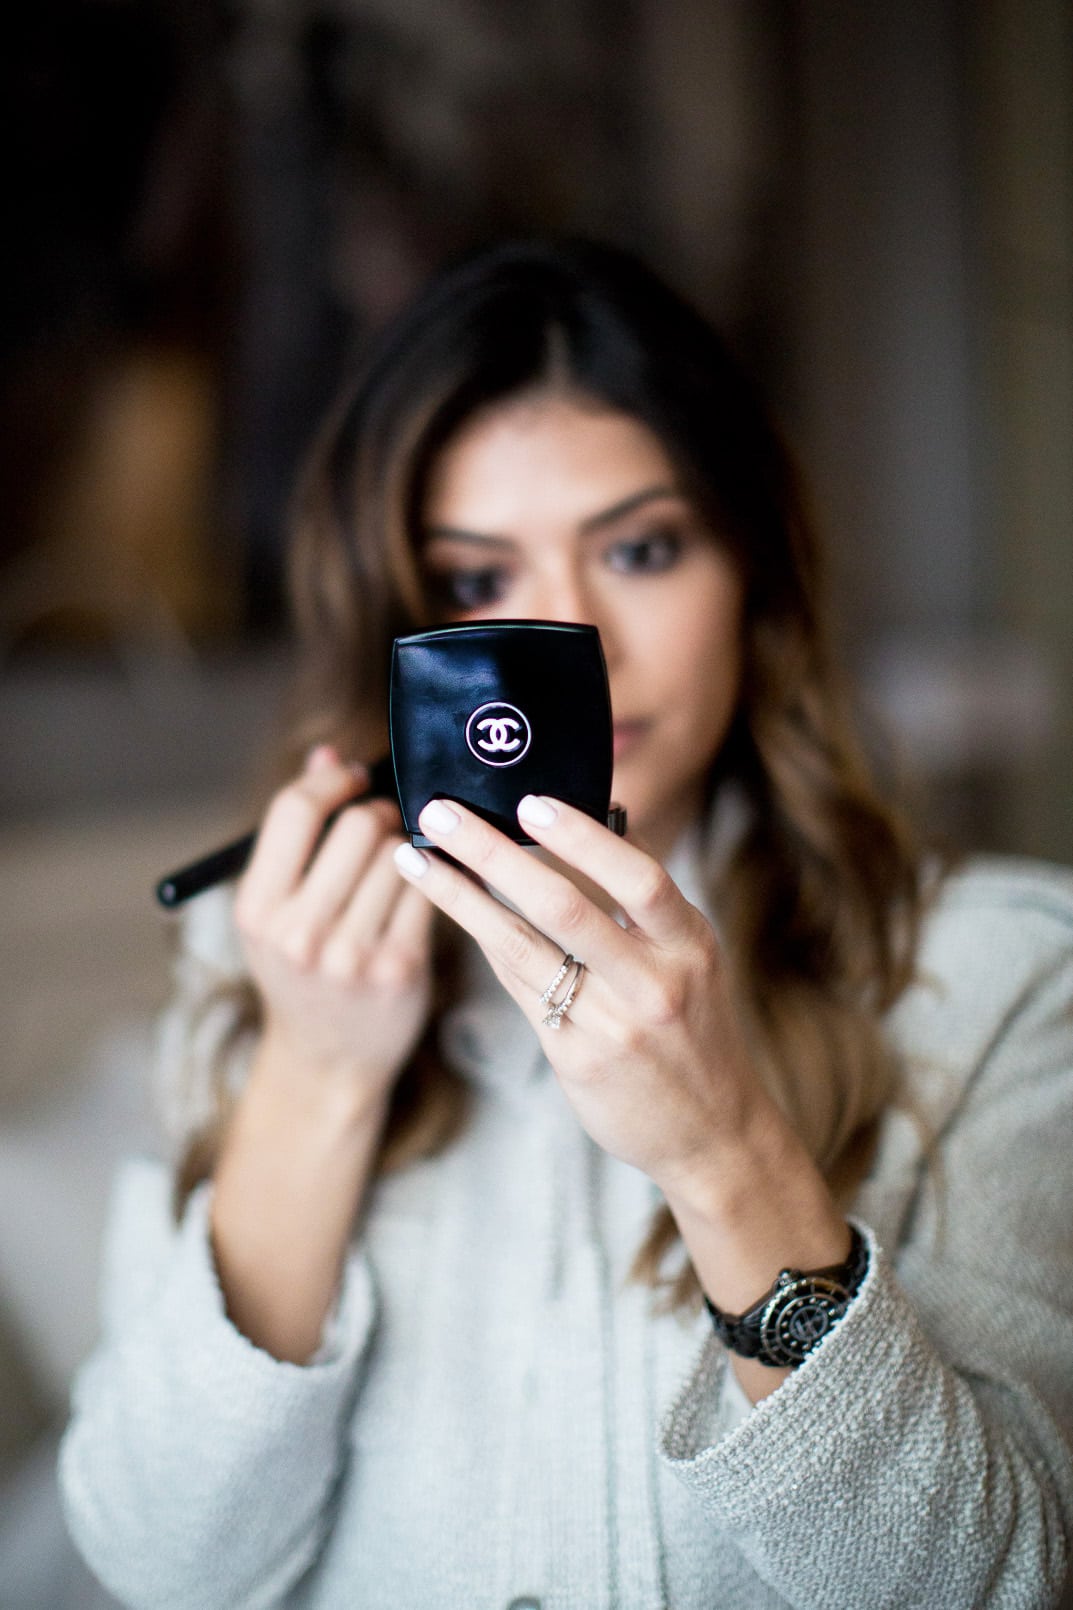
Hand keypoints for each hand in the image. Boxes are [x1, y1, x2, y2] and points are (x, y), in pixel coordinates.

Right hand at [233, 745, 434, 1093]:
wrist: (328, 1058)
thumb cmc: (304, 967)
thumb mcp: (276, 909)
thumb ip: (297, 833)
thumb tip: (327, 753)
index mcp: (256, 909)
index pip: (296, 810)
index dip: (332, 780)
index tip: (353, 777)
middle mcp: (298, 932)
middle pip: (360, 826)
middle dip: (380, 812)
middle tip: (387, 823)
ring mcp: (351, 954)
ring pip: (403, 854)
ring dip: (410, 846)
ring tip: (404, 861)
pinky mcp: (401, 968)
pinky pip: (432, 891)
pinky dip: (437, 877)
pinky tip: (433, 882)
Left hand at [393, 792, 771, 1195]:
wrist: (712, 1130)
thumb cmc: (694, 1027)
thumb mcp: (691, 959)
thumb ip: (643, 904)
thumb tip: (593, 819)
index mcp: (690, 944)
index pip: (639, 878)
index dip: (583, 838)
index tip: (530, 802)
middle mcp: (654, 983)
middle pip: (564, 907)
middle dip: (493, 854)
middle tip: (442, 814)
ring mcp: (612, 1025)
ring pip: (522, 947)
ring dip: (461, 896)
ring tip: (416, 857)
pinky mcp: (576, 1058)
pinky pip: (518, 987)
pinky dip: (483, 939)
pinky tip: (450, 906)